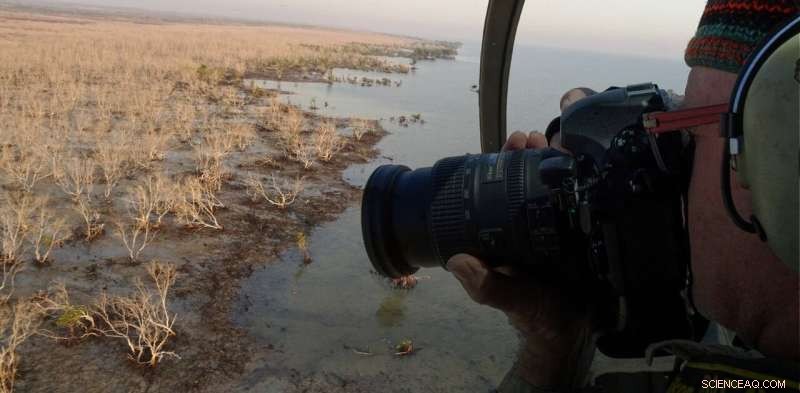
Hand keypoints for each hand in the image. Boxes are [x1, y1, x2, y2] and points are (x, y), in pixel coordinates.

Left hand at [447, 131, 594, 389]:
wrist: (571, 331)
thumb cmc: (534, 314)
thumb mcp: (507, 298)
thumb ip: (486, 285)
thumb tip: (456, 262)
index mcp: (502, 234)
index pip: (497, 192)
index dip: (500, 166)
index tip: (509, 145)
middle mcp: (524, 226)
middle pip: (523, 182)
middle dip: (527, 156)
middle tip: (531, 138)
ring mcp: (551, 227)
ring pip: (548, 185)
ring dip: (551, 159)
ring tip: (553, 140)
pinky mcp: (575, 231)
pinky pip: (574, 199)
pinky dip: (576, 178)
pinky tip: (581, 159)